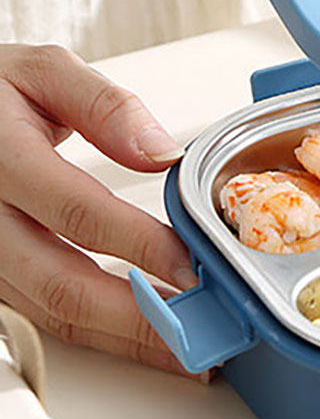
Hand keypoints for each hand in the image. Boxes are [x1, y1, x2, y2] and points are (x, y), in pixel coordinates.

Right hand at [0, 45, 200, 375]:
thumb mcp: (41, 72)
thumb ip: (104, 106)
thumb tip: (161, 151)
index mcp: (0, 159)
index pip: (77, 212)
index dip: (138, 245)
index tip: (192, 265)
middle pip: (62, 284)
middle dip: (138, 317)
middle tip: (201, 330)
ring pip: (51, 313)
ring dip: (122, 336)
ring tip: (187, 345)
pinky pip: (41, 315)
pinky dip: (97, 331)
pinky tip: (141, 333)